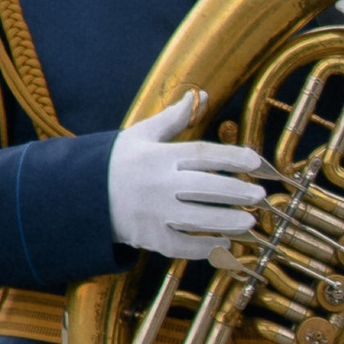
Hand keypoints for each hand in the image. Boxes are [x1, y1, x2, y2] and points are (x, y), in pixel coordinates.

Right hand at [107, 95, 272, 258]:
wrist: (82, 195)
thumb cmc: (118, 162)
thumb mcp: (141, 134)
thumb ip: (174, 119)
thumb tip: (200, 96)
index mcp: (159, 156)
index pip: (202, 153)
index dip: (232, 156)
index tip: (256, 161)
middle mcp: (158, 184)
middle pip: (205, 187)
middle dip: (236, 192)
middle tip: (261, 197)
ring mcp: (153, 212)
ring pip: (196, 218)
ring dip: (226, 221)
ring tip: (249, 223)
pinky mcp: (148, 236)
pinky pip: (181, 244)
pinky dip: (203, 247)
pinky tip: (224, 244)